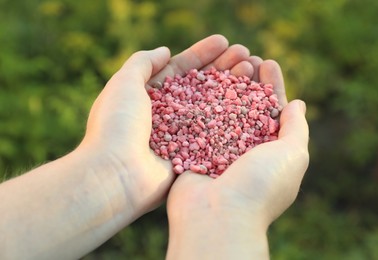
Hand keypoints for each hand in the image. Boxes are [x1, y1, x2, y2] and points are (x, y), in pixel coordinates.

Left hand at [80, 35, 254, 218]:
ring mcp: (181, 135)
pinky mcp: (192, 155)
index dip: (201, 55)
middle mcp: (167, 115)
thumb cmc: (118, 125)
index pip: (180, 70)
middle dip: (222, 68)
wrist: (117, 175)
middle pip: (201, 86)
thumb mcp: (124, 83)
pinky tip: (252, 101)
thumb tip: (165, 51)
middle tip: (246, 54)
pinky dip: (233, 117)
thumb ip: (143, 62)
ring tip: (254, 69)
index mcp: (149, 96)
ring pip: (212, 107)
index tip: (224, 41)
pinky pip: (216, 132)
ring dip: (232, 87)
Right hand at [166, 59, 308, 258]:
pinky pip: (199, 120)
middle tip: (246, 56)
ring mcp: (218, 149)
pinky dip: (202, 99)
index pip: (273, 112)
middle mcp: (244, 150)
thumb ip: (296, 129)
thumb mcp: (292, 156)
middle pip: (246, 106)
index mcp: (270, 152)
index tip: (268, 63)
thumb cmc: (260, 186)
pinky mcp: (195, 150)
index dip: (272, 86)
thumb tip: (298, 104)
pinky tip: (202, 77)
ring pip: (222, 109)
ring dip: (226, 84)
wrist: (217, 216)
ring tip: (227, 61)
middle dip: (248, 81)